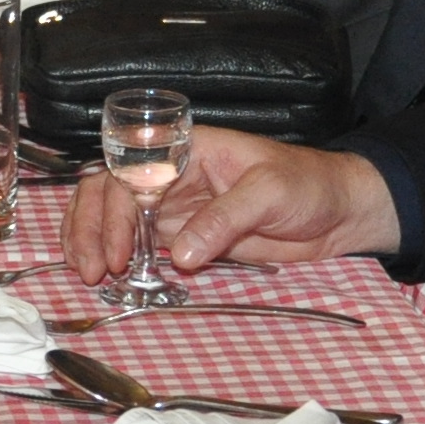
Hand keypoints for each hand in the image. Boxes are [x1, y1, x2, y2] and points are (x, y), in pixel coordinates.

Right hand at [65, 127, 401, 285]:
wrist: (335, 214)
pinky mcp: (182, 235)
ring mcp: (173, 206)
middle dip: (92, 228)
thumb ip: (224, 220)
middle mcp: (171, 175)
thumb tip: (180, 254)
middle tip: (94, 269)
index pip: (131, 169)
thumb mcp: (269, 193)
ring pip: (113, 217)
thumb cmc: (307, 185)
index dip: (113, 206)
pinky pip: (136, 243)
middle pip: (109, 191)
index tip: (118, 247)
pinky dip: (114, 255)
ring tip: (89, 274)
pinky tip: (104, 274)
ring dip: (93, 242)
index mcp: (186, 149)